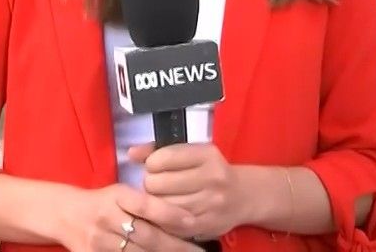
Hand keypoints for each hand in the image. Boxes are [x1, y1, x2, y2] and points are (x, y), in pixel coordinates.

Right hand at [57, 183, 201, 251]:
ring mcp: (99, 240)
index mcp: (115, 196)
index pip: (145, 205)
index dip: (169, 213)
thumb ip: (146, 203)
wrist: (66, 215)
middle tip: (199, 251)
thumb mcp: (121, 193)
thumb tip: (183, 217)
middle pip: (146, 235)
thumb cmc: (102, 201)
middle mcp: (106, 217)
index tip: (192, 222)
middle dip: (175, 245)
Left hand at [130, 143, 244, 239]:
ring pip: (162, 206)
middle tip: (157, 186)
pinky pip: (171, 225)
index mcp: (207, 154)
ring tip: (162, 199)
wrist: (244, 196)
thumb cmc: (211, 170)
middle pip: (158, 183)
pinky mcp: (207, 225)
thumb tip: (131, 154)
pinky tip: (166, 214)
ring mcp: (211, 203)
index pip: (163, 158)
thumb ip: (159, 150)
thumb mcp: (192, 152)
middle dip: (151, 185)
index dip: (151, 164)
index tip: (155, 167)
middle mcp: (212, 178)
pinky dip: (163, 220)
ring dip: (155, 203)